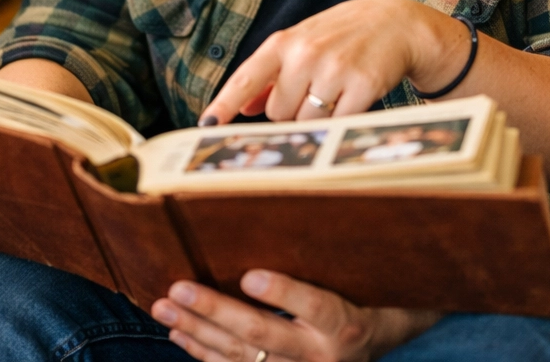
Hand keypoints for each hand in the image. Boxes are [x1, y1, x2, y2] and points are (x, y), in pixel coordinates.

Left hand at [151, 270, 439, 361]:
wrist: (384, 345)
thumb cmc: (374, 298)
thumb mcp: (367, 278)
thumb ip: (336, 256)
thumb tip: (307, 202)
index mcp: (346, 323)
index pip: (316, 306)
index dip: (283, 293)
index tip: (251, 276)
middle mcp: (321, 356)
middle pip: (264, 333)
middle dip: (216, 311)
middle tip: (180, 288)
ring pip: (241, 356)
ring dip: (198, 329)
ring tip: (165, 305)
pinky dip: (203, 352)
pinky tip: (179, 331)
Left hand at [199, 0, 471, 125]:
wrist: (396, 23)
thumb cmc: (342, 35)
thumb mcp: (303, 42)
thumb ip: (272, 74)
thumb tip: (245, 108)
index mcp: (284, 42)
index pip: (246, 78)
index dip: (224, 104)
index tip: (207, 126)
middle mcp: (305, 54)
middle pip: (278, 113)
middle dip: (291, 110)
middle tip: (314, 88)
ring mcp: (334, 70)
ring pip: (306, 122)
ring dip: (316, 117)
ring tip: (334, 91)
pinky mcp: (363, 86)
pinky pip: (338, 125)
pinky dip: (342, 119)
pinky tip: (353, 97)